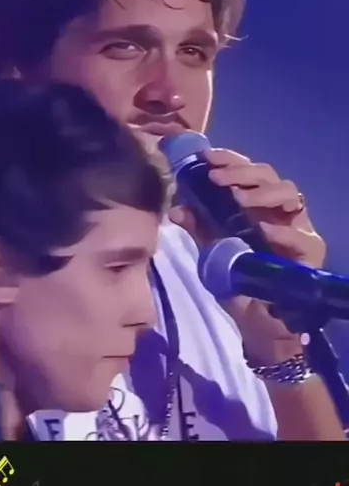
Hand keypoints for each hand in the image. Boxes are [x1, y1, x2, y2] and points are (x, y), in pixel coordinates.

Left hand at [169, 147, 326, 362]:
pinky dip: (280, 230)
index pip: (247, 171)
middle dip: (242, 171)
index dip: (229, 160)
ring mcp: (297, 228)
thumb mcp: (212, 253)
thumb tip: (176, 207)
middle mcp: (279, 211)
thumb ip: (198, 228)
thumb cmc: (239, 284)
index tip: (205, 159)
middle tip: (217, 178)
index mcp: (257, 205)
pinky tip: (261, 230)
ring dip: (261, 192)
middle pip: (269, 175)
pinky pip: (300, 235)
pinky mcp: (310, 253)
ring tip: (237, 199)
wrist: (258, 325)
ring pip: (290, 193)